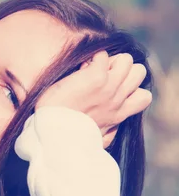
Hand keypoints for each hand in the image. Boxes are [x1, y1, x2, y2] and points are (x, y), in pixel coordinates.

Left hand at [35, 51, 152, 148]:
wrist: (51, 130)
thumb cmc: (66, 134)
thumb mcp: (94, 139)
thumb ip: (108, 133)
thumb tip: (114, 128)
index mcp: (118, 115)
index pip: (144, 97)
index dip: (131, 88)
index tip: (111, 89)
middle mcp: (117, 100)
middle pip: (139, 72)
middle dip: (123, 68)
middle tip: (103, 74)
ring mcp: (108, 88)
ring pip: (126, 60)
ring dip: (110, 59)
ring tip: (92, 69)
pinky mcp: (96, 77)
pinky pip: (103, 56)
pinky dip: (93, 58)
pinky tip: (80, 68)